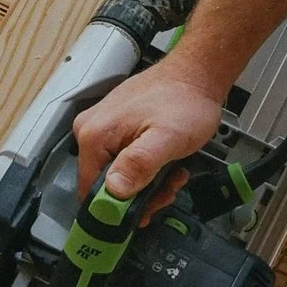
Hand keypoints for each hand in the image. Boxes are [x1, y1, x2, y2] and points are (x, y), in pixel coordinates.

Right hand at [72, 61, 223, 204]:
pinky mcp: (116, 128)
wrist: (196, 75)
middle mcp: (91, 130)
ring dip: (146, 184)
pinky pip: (124, 161)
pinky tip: (165, 164)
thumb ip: (140, 164)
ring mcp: (103, 128)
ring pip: (117, 176)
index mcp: (95, 135)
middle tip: (166, 190)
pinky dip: (145, 170)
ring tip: (171, 174)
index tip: (144, 211)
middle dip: (138, 196)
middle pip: (105, 186)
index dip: (117, 209)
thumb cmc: (185, 100)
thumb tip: (114, 189)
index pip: (91, 192)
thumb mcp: (168, 138)